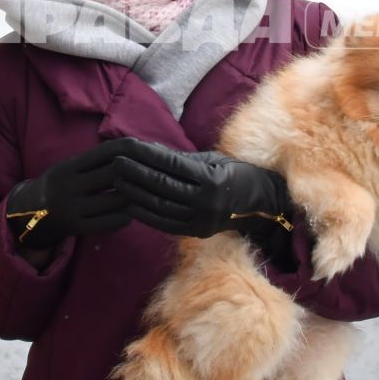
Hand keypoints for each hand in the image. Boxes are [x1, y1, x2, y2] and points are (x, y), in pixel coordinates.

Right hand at [5, 138, 137, 249]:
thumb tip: (135, 147)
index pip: (106, 151)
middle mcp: (68, 185)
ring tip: (143, 194)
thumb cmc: (61, 185)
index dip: (130, 150)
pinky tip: (129, 212)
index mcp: (69, 166)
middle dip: (136, 173)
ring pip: (115, 200)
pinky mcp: (76, 227)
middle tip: (152, 174)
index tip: (145, 151)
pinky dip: (124, 216)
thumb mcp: (71, 166)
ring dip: (134, 197)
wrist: (29, 213)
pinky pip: (109, 222)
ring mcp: (72, 208)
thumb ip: (97, 159)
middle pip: (114, 174)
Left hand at [108, 140, 295, 249]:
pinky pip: (165, 224)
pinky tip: (131, 205)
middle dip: (136, 174)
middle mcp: (206, 202)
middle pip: (162, 187)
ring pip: (160, 207)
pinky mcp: (196, 232)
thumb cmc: (237, 175)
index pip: (172, 166)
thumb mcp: (213, 161)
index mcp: (211, 180)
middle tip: (115, 163)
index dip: (147, 156)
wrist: (262, 205)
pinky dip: (146, 214)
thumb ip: (183, 159)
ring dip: (136, 194)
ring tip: (118, 182)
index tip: (127, 147)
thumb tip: (150, 150)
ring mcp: (201, 220)